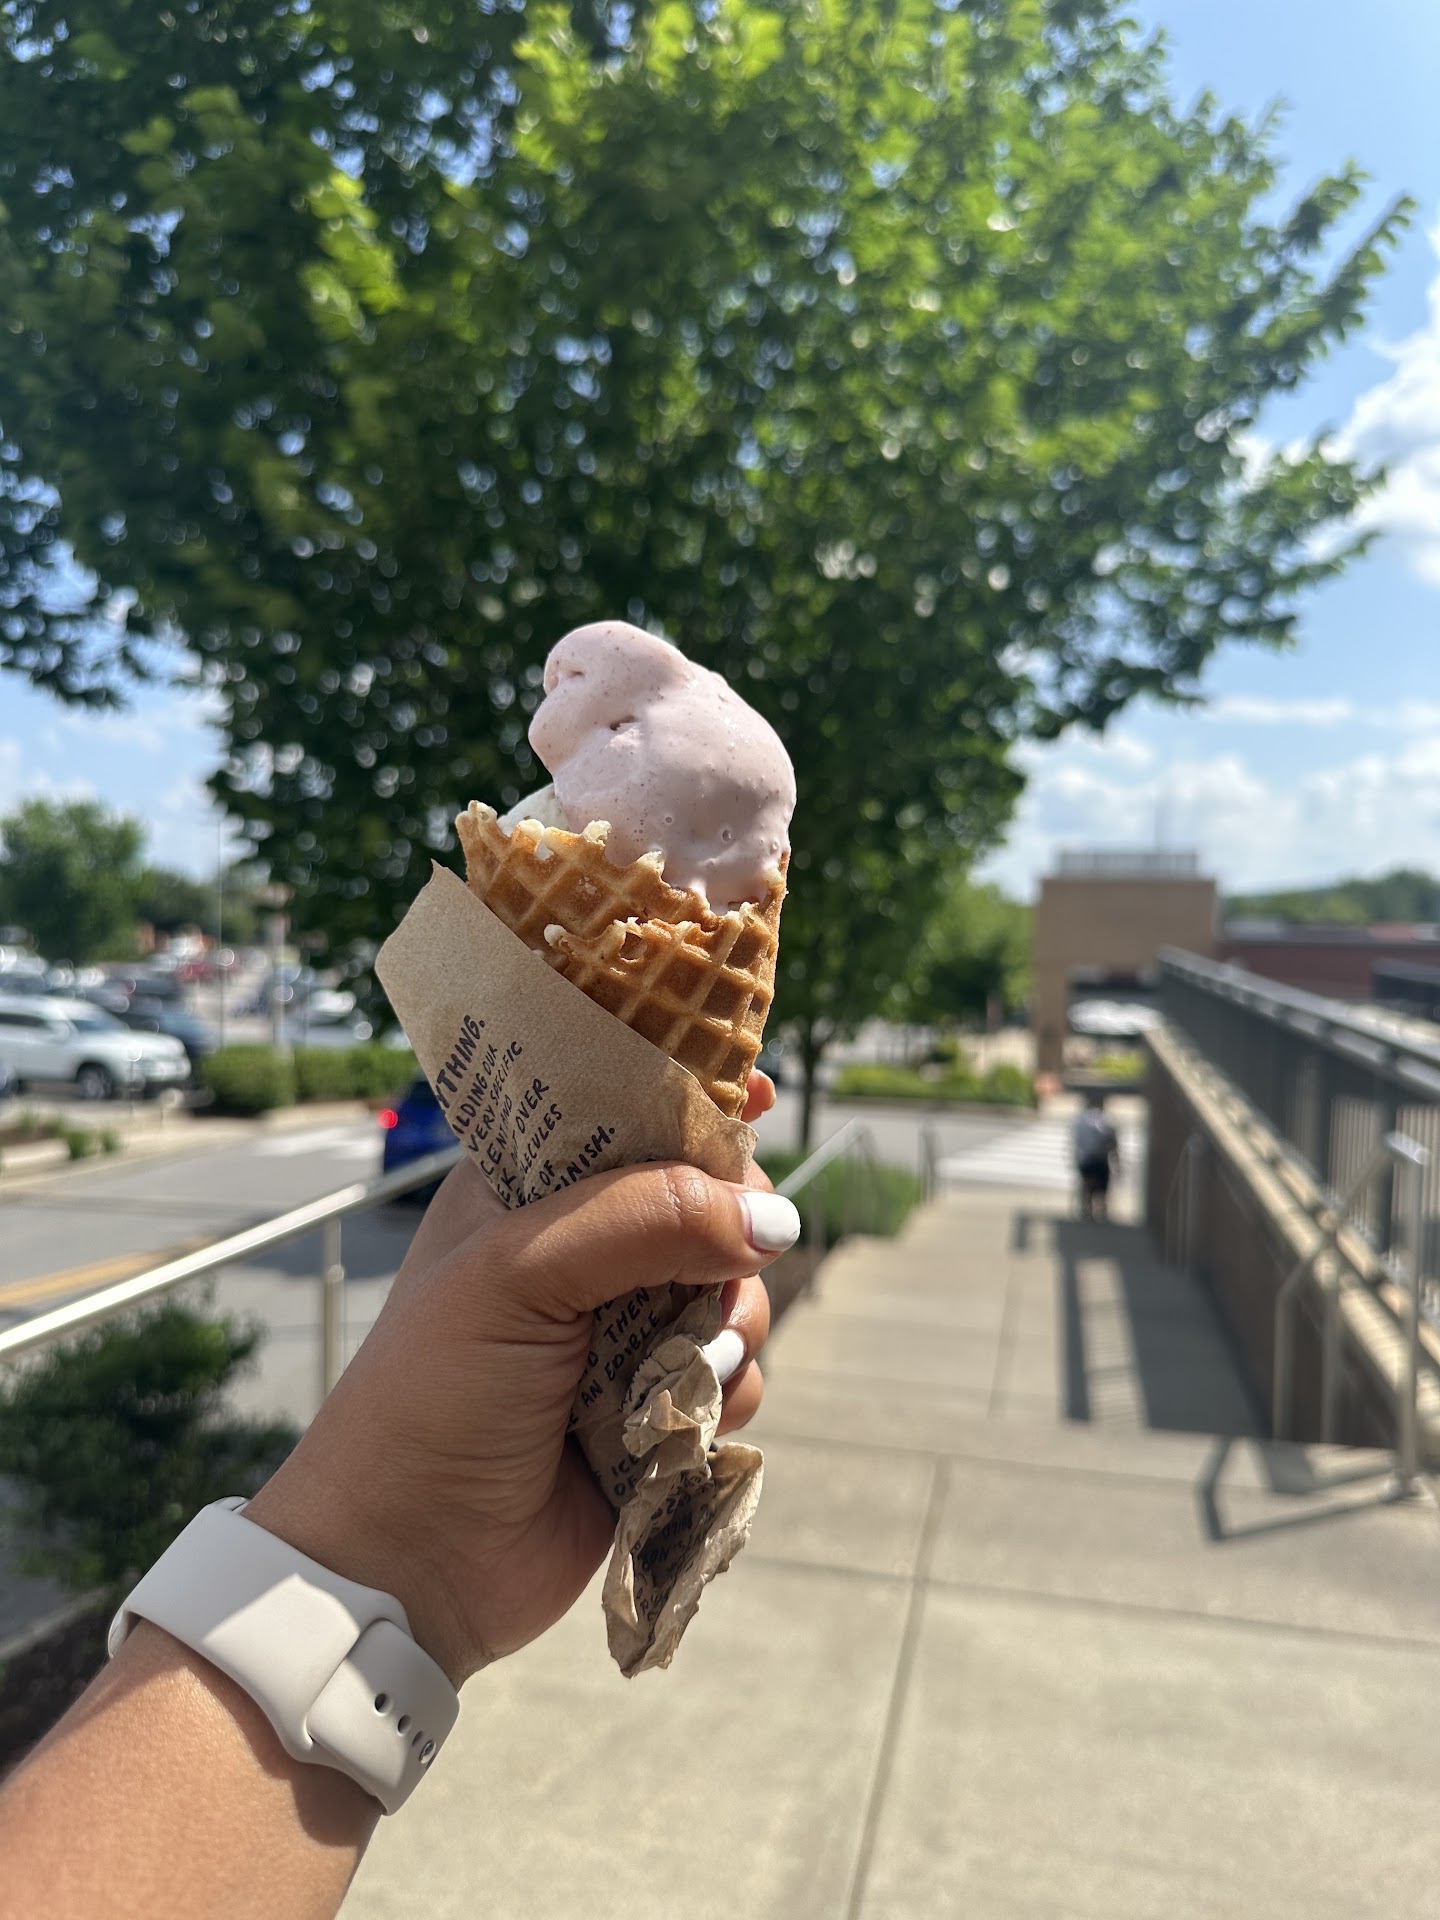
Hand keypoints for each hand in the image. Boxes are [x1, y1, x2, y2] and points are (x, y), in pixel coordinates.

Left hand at [245, 1072, 790, 1685]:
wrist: (409, 1566)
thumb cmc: (432, 1397)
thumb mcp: (519, 1275)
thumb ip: (644, 1221)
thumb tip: (773, 1220)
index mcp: (527, 1185)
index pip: (626, 1107)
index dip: (691, 1094)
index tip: (754, 1094)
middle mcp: (582, 1248)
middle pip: (708, 1196)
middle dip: (727, 1231)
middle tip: (710, 1269)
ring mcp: (623, 1329)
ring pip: (734, 1289)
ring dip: (727, 1327)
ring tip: (677, 1369)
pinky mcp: (657, 1407)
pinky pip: (737, 1373)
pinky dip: (725, 1394)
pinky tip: (669, 1427)